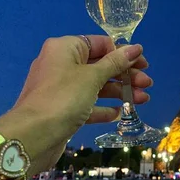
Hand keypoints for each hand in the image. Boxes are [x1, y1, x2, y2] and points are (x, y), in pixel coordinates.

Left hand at [0, 35, 150, 173]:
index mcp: (65, 48)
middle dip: (125, 75)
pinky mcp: (62, 109)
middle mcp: (61, 64)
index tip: (143, 64)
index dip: (123, 52)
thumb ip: (116, 62)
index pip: (99, 43)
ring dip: (119, 92)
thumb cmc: (64, 97)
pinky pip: (87, 104)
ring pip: (95, 86)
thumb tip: (136, 47)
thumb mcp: (93, 77)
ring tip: (142, 100)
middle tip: (147, 84)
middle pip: (99, 65)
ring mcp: (61, 88)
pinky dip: (103, 107)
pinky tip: (119, 113)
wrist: (32, 135)